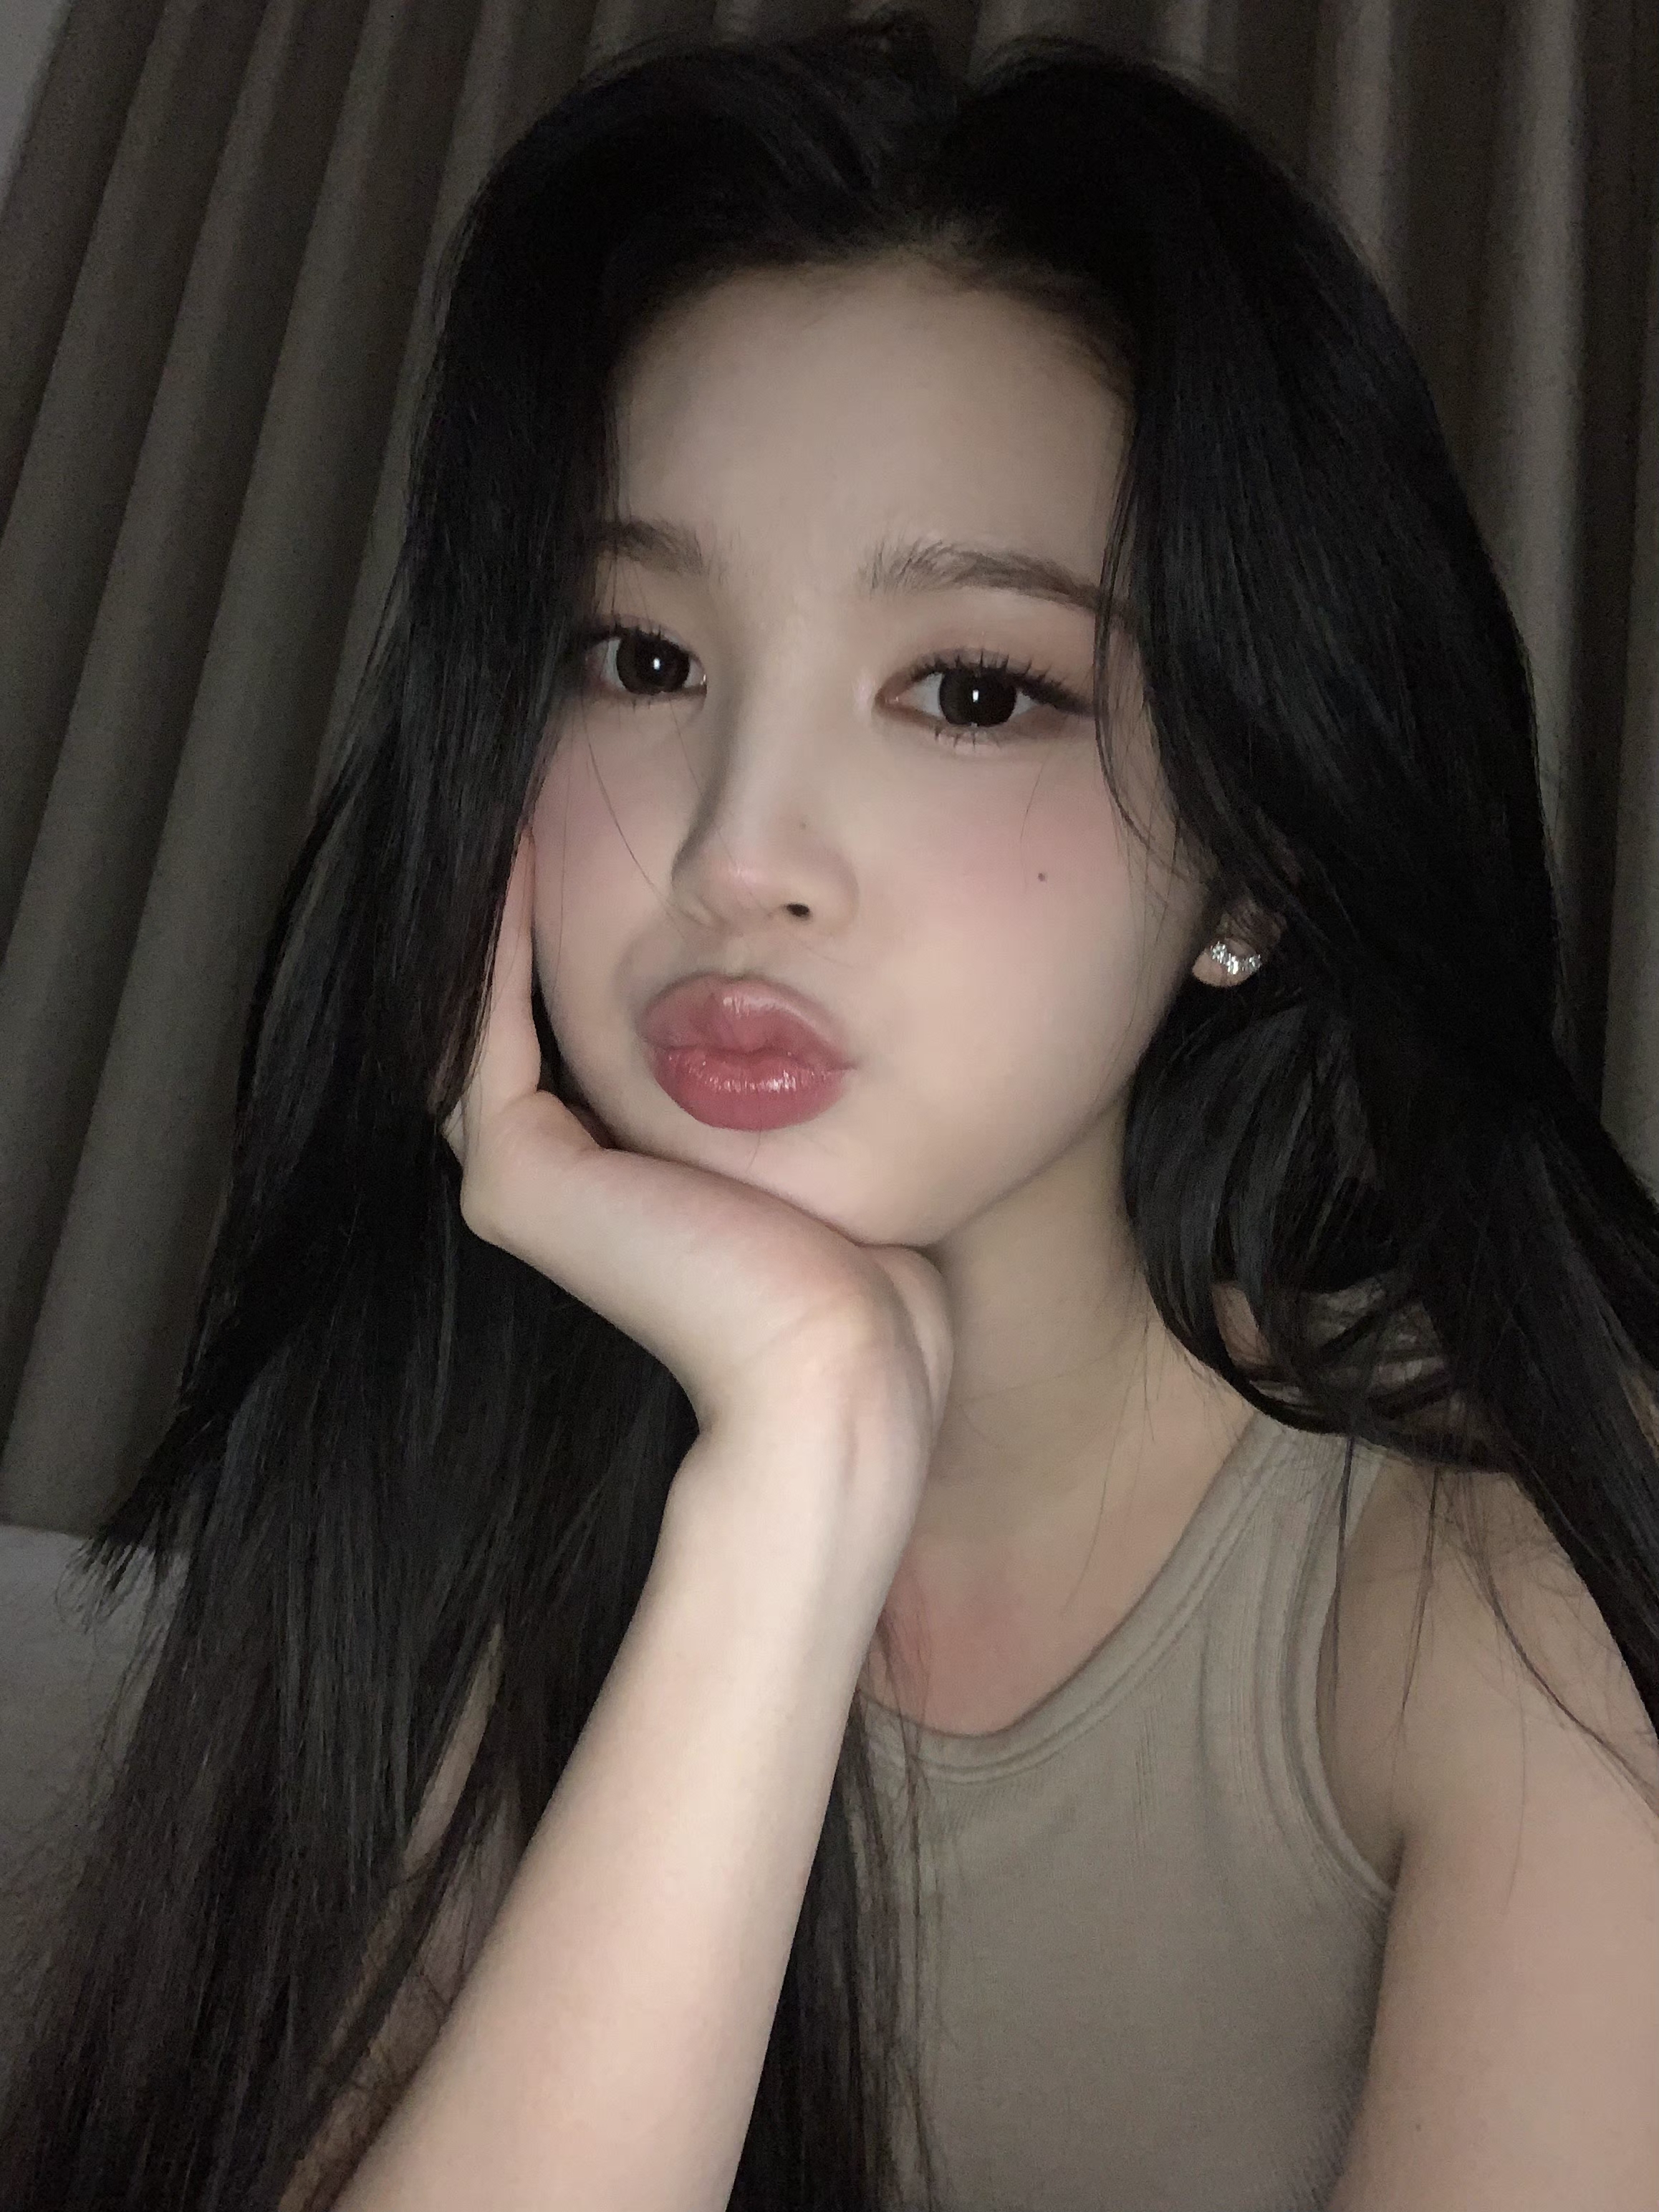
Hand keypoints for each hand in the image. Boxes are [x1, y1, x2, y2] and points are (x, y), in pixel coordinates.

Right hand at [437, 825, 952, 1481]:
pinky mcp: (516, 1186)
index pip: (564, 1033)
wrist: (843, 1362)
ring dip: (498, 914)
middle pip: (514, 1019)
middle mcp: (550, 1185)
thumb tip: (808, 1009)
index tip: (595, 834)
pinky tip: (520, 850)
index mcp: (612, 1182)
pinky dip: (498, 942)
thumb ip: (776, 1081)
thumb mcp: (813, 1144)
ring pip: (483, 1016)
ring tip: (518, 803)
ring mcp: (521, 1188)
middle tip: (537, 796)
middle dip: (519, 913)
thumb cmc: (863, 1272)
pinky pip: (489, 1031)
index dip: (568, 934)